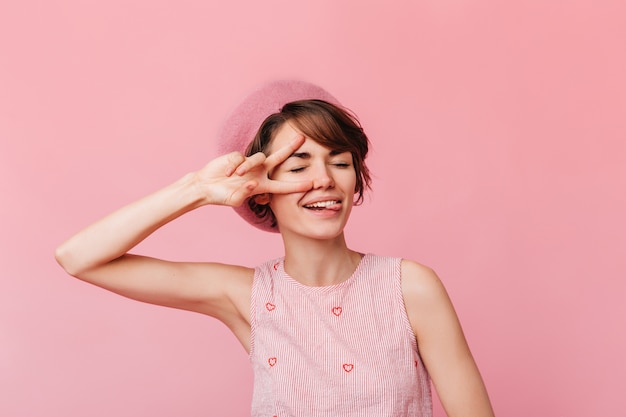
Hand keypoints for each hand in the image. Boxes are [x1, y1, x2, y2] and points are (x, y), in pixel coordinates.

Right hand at [195, 135, 310, 206]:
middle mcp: (258, 172)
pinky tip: (226, 174)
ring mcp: (248, 163)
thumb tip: (253, 183)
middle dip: (290, 148)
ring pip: (258, 158)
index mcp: (262, 185)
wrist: (206, 186)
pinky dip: (233, 166)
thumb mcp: (235, 199)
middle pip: (278, 158)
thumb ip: (245, 193)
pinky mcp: (237, 156)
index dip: (297, 185)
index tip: (312, 184)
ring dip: (247, 167)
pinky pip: (240, 158)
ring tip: (235, 176)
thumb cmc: (221, 196)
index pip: (283, 185)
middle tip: (303, 138)